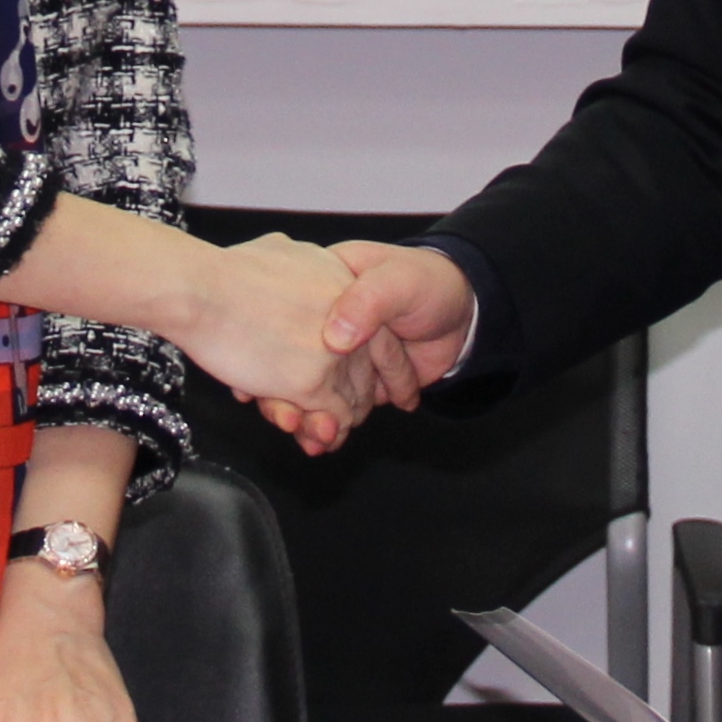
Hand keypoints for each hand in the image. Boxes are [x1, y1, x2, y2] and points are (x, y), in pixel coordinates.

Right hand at [176, 233, 385, 439]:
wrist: (199, 289)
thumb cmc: (223, 271)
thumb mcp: (276, 247)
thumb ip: (293, 257)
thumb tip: (287, 254)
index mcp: (343, 280)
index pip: (375, 329)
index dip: (369, 359)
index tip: (361, 377)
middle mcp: (348, 315)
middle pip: (367, 366)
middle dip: (354, 395)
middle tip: (337, 414)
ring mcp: (333, 350)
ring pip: (352, 395)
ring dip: (337, 418)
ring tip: (321, 432)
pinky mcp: (312, 380)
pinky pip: (332, 415)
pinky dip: (326, 430)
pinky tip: (313, 436)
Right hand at [252, 238, 477, 451]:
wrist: (464, 310)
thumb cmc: (428, 281)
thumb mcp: (396, 281)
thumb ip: (367, 302)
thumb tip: (335, 338)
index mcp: (322, 285)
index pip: (282, 321)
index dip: (266, 350)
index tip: (257, 382)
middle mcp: (322, 321)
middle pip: (286, 361)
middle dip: (282, 396)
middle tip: (285, 419)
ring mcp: (337, 354)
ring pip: (305, 388)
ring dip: (301, 416)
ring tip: (305, 435)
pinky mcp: (356, 381)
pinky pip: (332, 405)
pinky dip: (324, 425)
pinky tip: (318, 440)